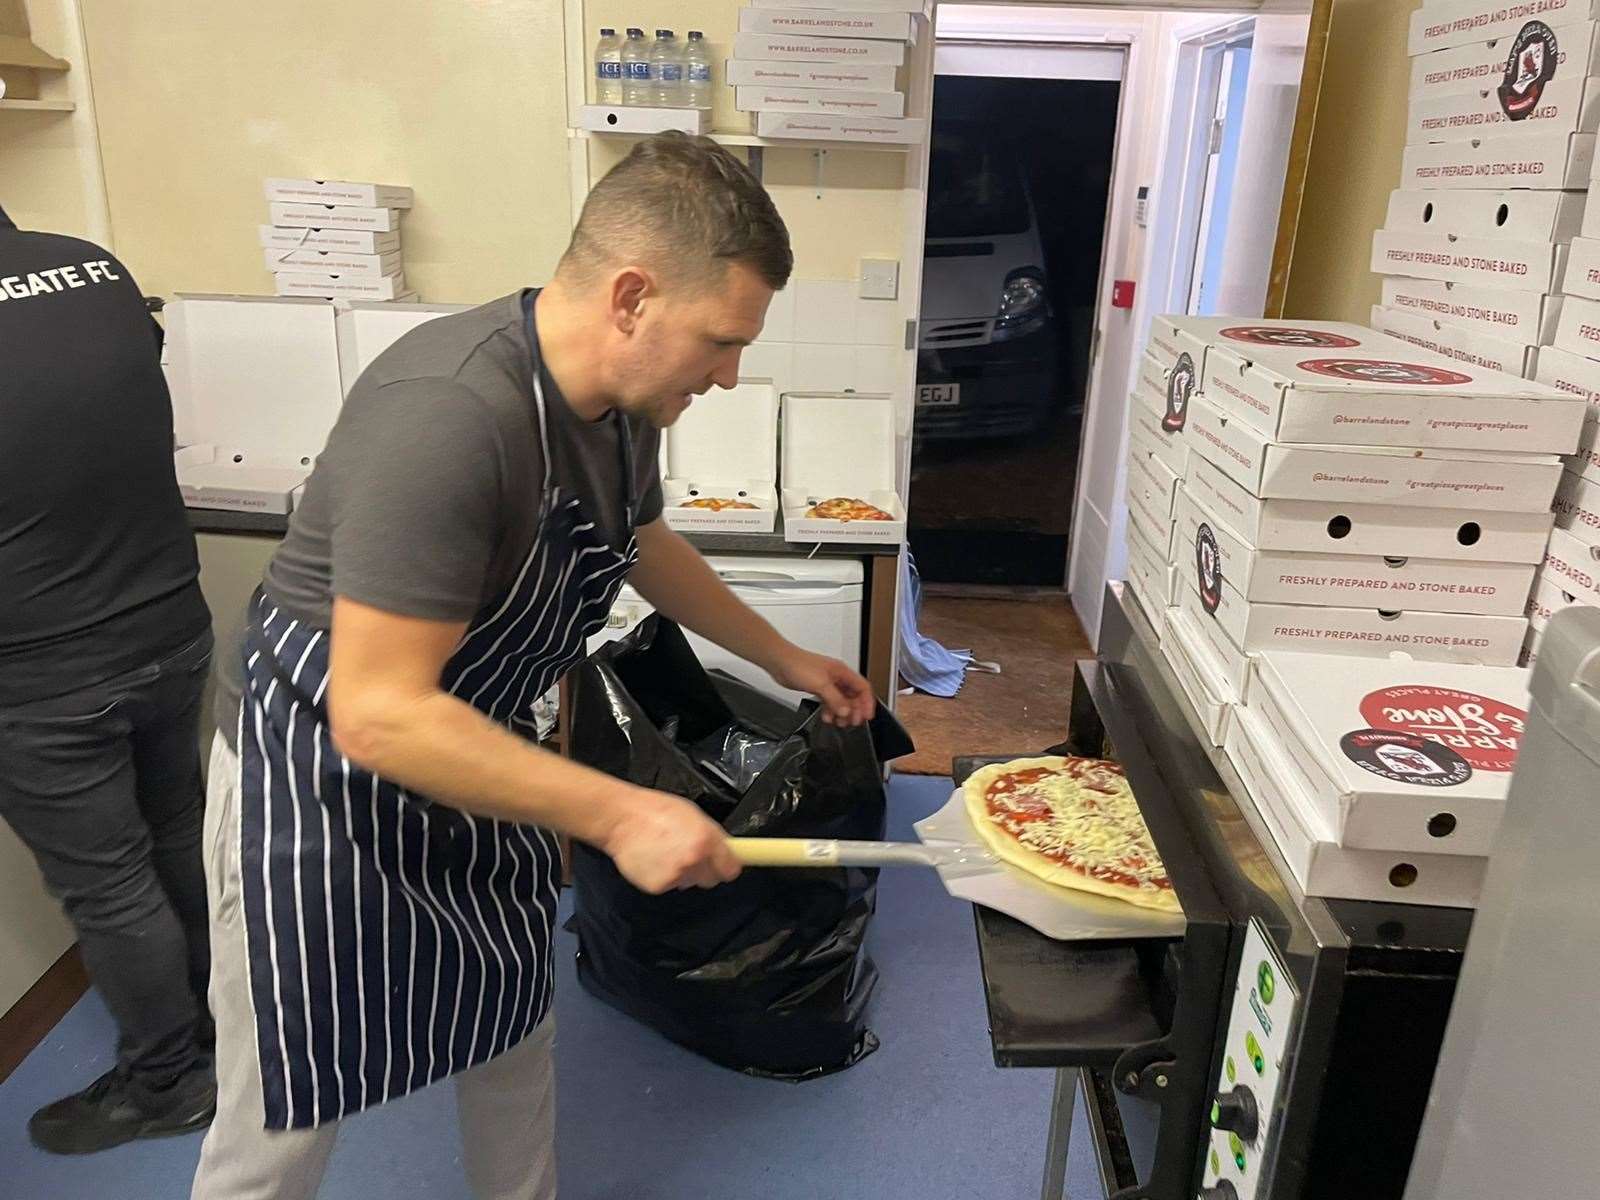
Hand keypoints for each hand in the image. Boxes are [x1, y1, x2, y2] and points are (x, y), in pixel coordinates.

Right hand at [599, 788, 742, 894]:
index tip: (724, 865)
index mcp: (705, 840)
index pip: (731, 869)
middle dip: (705, 869)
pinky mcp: (659, 886)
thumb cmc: (655, 811)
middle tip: (690, 854)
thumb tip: (727, 850)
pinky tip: (655, 860)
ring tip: (666, 852)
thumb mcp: (693, 814)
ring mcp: (676, 874)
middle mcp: (694, 859)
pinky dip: (664, 876)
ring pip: (690, 882)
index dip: (726, 866)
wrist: (621, 819)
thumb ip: (712, 835)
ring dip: (684, 872)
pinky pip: (670, 885)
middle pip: (712, 879)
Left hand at [771, 648, 874, 726]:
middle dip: (855, 710)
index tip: (866, 716)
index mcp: (842, 672)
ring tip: (840, 722)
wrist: (780, 661)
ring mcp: (827, 683)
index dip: (867, 703)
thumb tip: (846, 711)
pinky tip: (827, 717)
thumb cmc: (798, 664)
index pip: (863, 688)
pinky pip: (830, 701)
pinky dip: (830, 710)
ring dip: (842, 712)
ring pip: (841, 700)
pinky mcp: (818, 687)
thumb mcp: (821, 684)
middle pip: (854, 696)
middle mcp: (837, 677)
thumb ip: (835, 699)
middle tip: (853, 722)